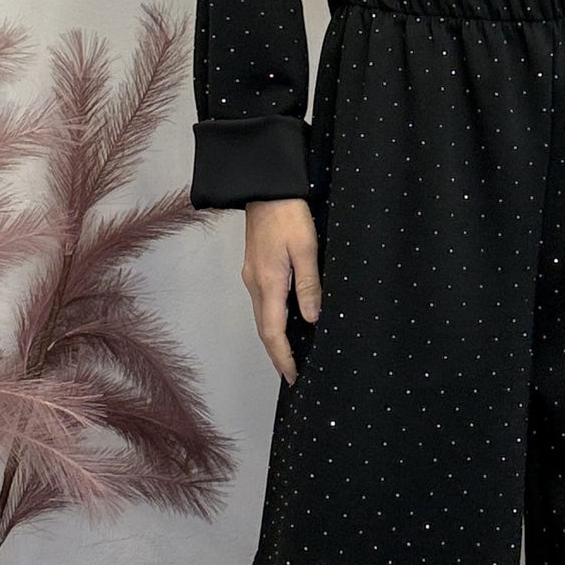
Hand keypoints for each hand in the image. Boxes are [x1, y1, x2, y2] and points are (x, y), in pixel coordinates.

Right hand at [242, 196, 320, 383]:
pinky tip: (285, 323)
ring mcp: (252, 276)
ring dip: (274, 339)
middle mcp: (255, 284)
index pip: (273, 333)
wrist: (265, 187)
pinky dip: (272, 321)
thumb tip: (312, 319)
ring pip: (262, 317)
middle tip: (292, 374)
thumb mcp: (306, 248)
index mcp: (268, 283)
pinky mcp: (255, 268)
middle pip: (264, 330)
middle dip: (277, 354)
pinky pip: (262, 303)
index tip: (293, 377)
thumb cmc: (288, 214)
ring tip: (290, 355)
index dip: (282, 358)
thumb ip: (309, 285)